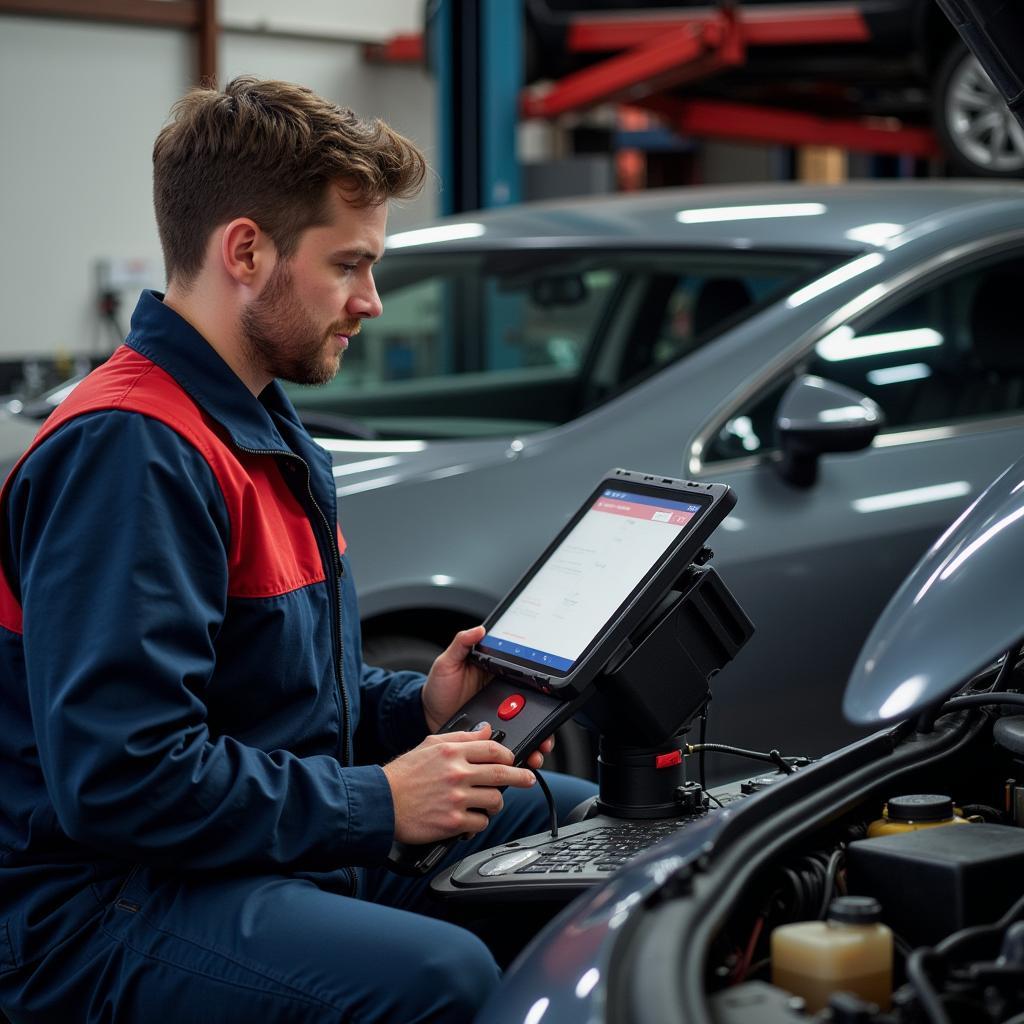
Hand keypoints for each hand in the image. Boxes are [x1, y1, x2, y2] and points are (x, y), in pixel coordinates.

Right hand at [382, 725, 536, 843]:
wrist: (381, 803)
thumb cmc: (403, 775)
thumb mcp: (430, 745)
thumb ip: (460, 737)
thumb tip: (485, 730)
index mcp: (452, 753)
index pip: (492, 749)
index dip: (509, 755)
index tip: (514, 760)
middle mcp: (457, 774)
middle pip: (502, 773)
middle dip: (521, 777)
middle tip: (528, 779)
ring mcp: (456, 799)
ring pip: (494, 800)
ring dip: (495, 802)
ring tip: (488, 803)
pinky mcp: (452, 822)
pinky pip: (480, 823)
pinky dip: (478, 822)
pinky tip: (470, 819)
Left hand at [420, 626, 557, 769]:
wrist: (426, 715)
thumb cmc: (438, 687)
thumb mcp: (447, 662)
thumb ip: (461, 644)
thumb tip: (479, 629)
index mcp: (497, 675)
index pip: (526, 682)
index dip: (541, 691)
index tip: (550, 700)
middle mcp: (503, 697)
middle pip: (532, 710)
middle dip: (545, 725)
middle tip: (546, 737)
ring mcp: (500, 718)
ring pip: (526, 730)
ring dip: (537, 741)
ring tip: (538, 752)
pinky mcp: (492, 736)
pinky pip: (512, 743)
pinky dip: (521, 752)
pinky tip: (525, 757)